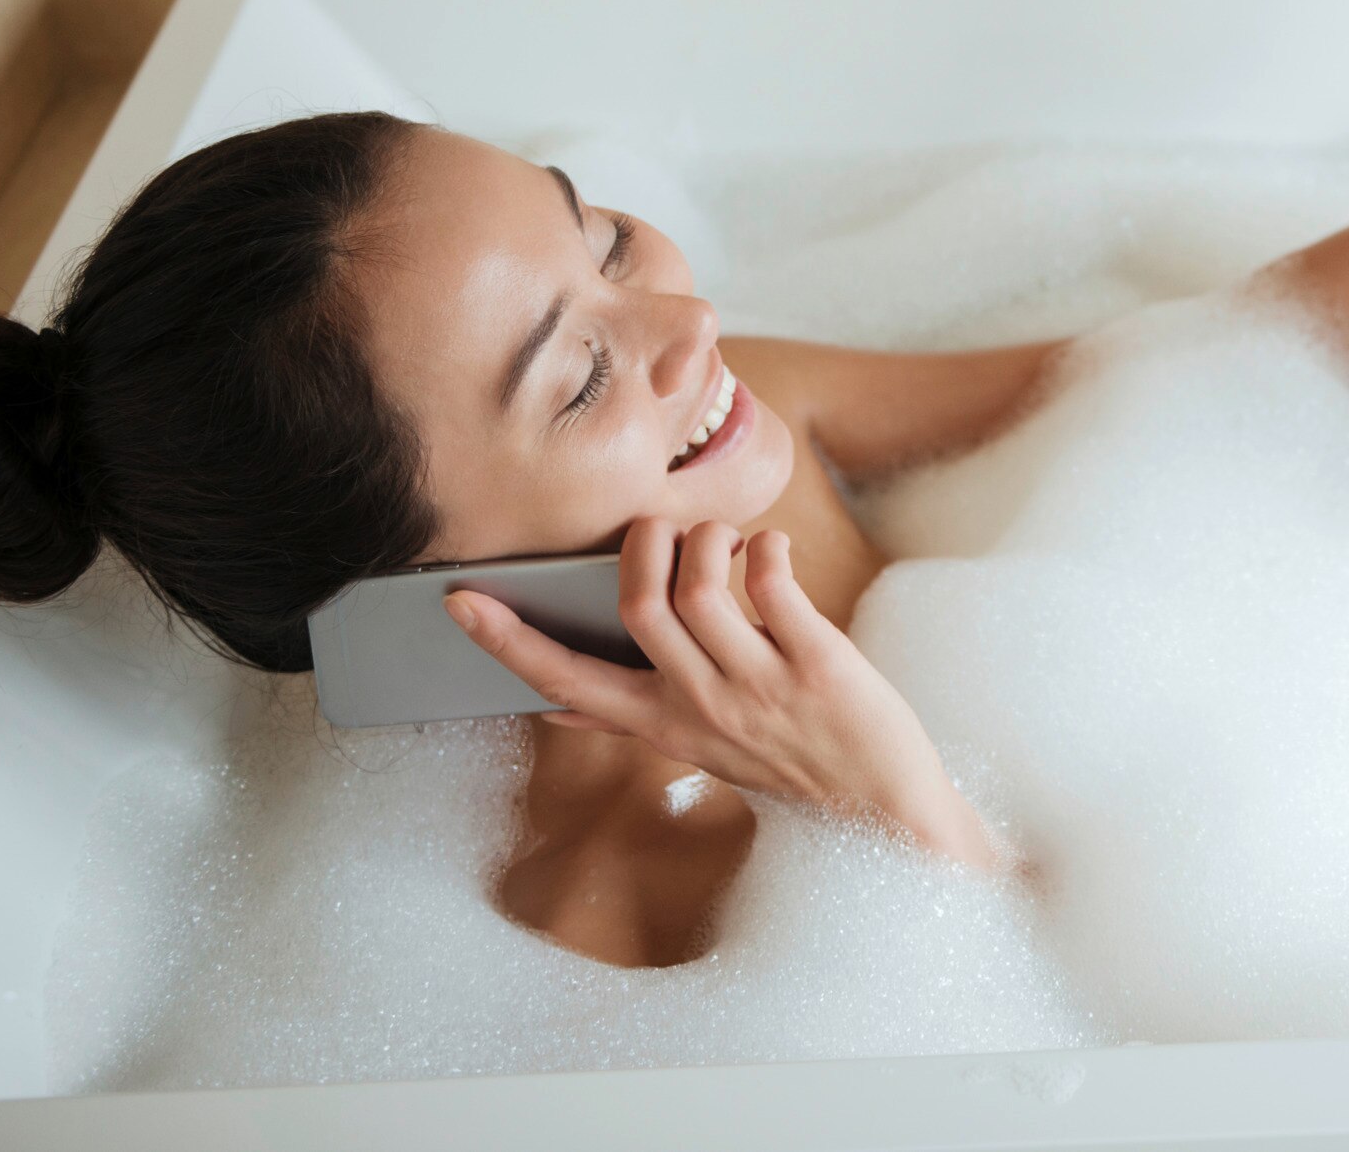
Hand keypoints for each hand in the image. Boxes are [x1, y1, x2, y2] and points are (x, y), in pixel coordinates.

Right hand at [446, 519, 995, 867]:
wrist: (887, 819)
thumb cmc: (794, 766)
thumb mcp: (699, 749)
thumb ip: (631, 719)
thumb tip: (556, 703)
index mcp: (665, 725)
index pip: (567, 681)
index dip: (511, 641)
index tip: (461, 601)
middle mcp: (703, 705)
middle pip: (637, 609)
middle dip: (641, 547)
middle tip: (665, 528)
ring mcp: (759, 686)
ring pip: (699, 589)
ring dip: (708, 539)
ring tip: (728, 537)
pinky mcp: (817, 664)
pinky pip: (772, 584)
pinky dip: (766, 548)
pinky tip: (774, 550)